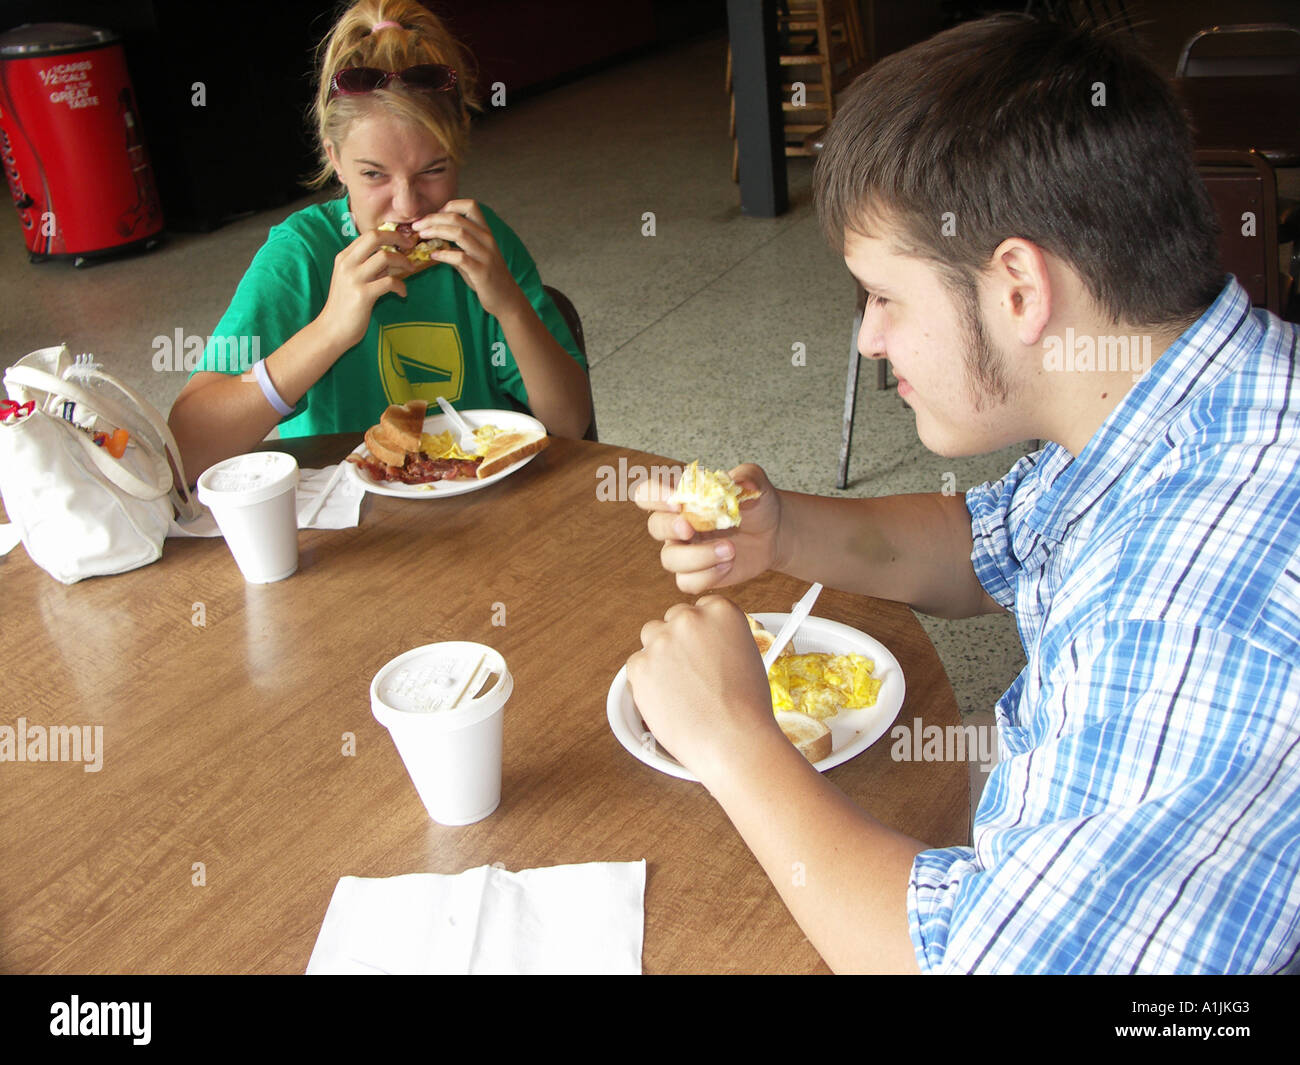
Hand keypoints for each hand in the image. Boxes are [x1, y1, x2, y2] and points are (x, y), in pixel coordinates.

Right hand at [317, 229, 411, 351]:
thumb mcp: (352, 279)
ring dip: (402, 262)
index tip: (403, 241)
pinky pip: (390, 282)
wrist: (332, 329)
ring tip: (410, 270)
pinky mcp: (363, 294)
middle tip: (410, 246)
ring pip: (385, 257)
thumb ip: (367, 266)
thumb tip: (391, 257)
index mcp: (344, 257)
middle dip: (397, 238)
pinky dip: (401, 286)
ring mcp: (354, 278)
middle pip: (375, 237)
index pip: (368, 235)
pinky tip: (402, 293)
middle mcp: (347, 264)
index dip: (389, 234)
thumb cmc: (346, 305)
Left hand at [412, 199, 522, 318]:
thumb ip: (458, 245)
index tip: (435, 215)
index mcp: (485, 232)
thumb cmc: (487, 276)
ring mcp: (485, 255)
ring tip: (422, 236)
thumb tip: (433, 238)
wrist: (506, 298)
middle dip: (433, 219)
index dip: (450, 205)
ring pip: (458, 233)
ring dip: (436, 232)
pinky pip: (460, 258)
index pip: (470, 205)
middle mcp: (487, 239)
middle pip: (457, 218)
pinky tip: (433, 256)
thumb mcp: (474, 255)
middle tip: (417, 226)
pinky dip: (443, 255)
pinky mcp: (482, 271)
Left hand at [627, 596, 783, 783]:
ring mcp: (662, 640)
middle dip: (678, 642)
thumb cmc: (747, 708)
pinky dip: (646, 682)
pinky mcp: (639, 664)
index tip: (703, 648)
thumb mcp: (747, 655)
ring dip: (659, 656)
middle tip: (690, 673)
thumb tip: (704, 641)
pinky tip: (668, 700)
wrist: (733, 740)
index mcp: (721, 611)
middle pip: (672, 620)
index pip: (700, 609)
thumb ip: (722, 637)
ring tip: (679, 688)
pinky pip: (636, 666)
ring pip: (651, 638)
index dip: (701, 632)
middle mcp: (689, 618)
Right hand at [633, 463, 783, 593]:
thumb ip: (748, 477)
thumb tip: (742, 484)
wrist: (773, 532)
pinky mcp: (697, 574)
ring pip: (669, 559)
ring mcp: (685, 551)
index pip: (649, 493)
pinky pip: (687, 582)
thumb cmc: (756, 503)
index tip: (675, 500)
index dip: (654, 496)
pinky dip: (707, 576)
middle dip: (669, 527)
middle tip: (691, 528)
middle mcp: (678, 524)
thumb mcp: (755, 483)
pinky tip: (728, 564)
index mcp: (683, 497)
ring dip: (698, 557)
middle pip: (655, 526)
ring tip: (730, 550)